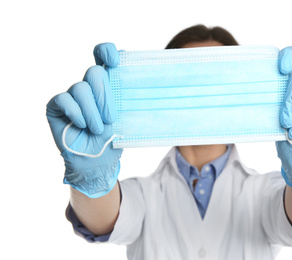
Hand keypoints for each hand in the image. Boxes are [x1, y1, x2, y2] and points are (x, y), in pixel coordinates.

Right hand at [46, 43, 121, 197]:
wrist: (98, 162)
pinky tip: (82, 124)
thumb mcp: (125, 116)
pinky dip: (75, 112)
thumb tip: (137, 75)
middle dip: (105, 95)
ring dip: (92, 111)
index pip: (102, 55)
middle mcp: (89, 87)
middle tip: (111, 118)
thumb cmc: (113, 138)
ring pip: (80, 88)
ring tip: (98, 129)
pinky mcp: (56, 106)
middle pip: (94, 72)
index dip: (106, 51)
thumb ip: (126, 96)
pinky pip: (63, 99)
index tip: (115, 61)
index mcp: (106, 85)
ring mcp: (72, 96)